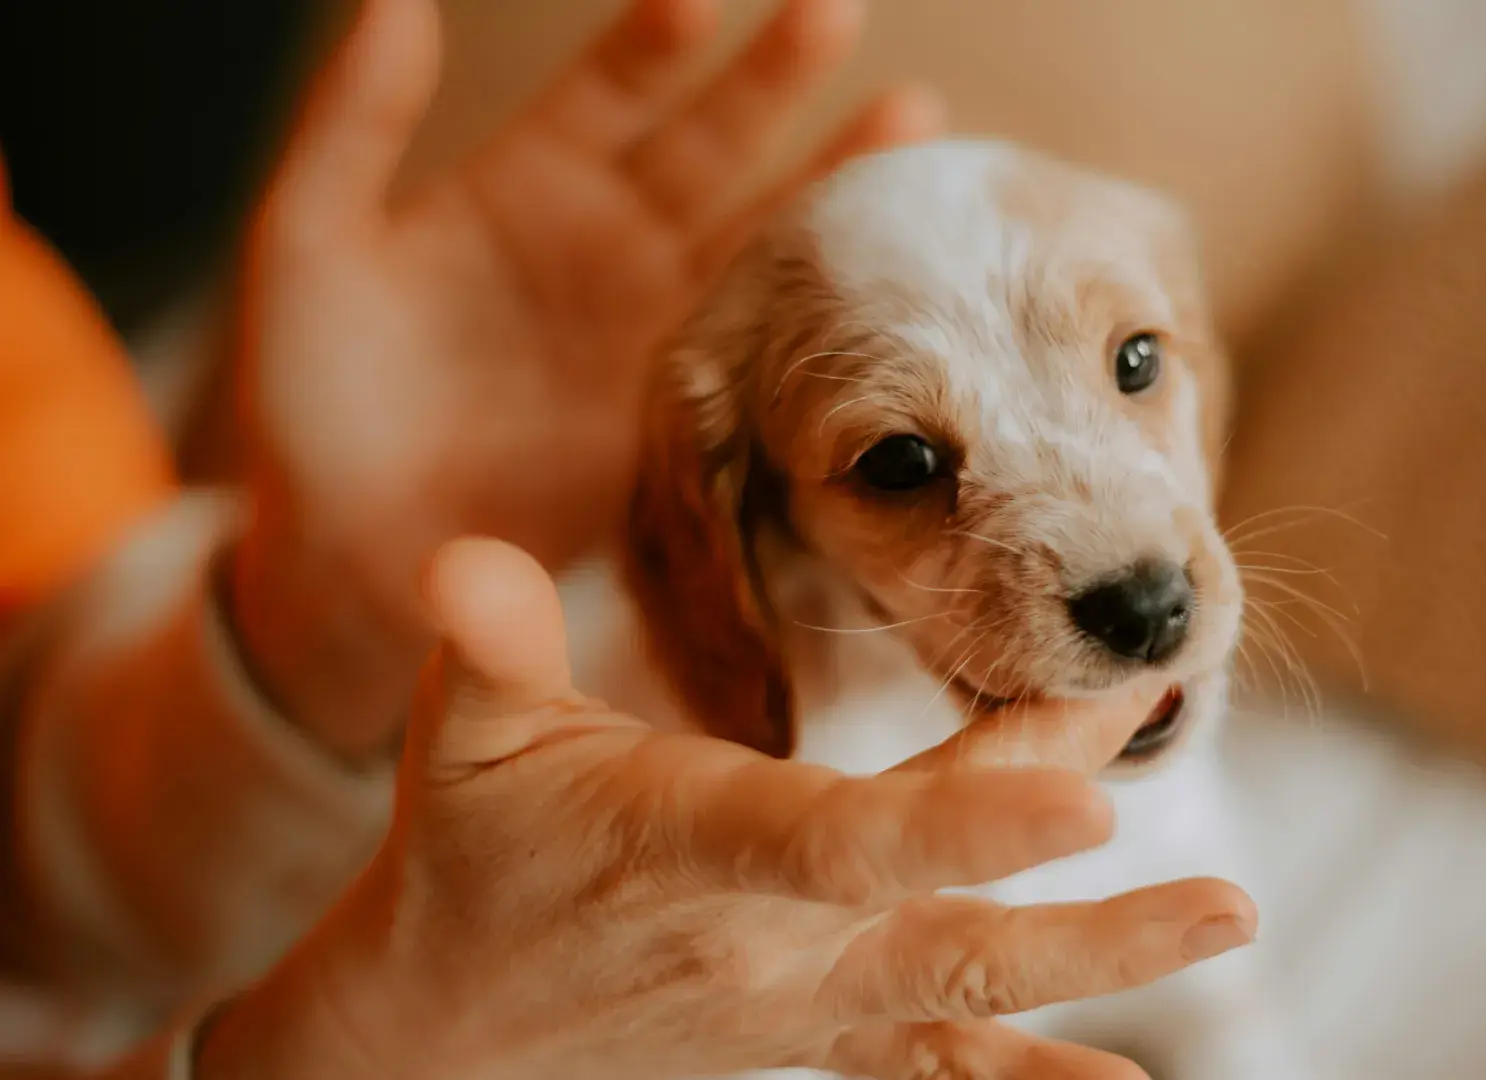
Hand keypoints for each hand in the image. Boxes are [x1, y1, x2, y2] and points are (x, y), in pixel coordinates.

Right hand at [196, 539, 1255, 1079]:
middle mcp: (762, 942)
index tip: (1088, 794)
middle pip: (938, 904)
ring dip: (1106, 954)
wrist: (445, 1031)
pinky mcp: (818, 1033)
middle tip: (1178, 767)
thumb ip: (486, 648)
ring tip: (1231, 914)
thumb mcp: (461, 739)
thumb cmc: (466, 855)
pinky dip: (1032, 1073)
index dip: (960, 822)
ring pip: (968, 984)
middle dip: (1065, 840)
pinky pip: (938, 1064)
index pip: (835, 841)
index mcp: (684, 847)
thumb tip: (462, 563)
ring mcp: (801, 1004)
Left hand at [229, 0, 939, 756]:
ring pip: (764, 233)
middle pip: (714, 141)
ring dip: (836, 176)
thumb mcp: (307, 247)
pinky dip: (834, 307)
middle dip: (779, 78)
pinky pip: (774, 345)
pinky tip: (893, 269)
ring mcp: (659, 328)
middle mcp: (610, 243)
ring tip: (918, 120)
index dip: (660, 42)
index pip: (613, 89)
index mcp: (528, 187)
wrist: (352, 559)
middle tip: (838, 9)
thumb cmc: (310, 401)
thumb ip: (351, 125)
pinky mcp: (690, 413)